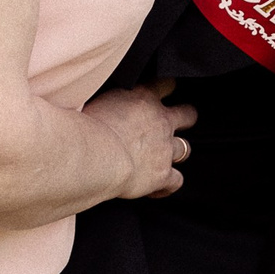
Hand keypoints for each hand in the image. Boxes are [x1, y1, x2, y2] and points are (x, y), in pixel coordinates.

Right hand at [84, 80, 194, 200]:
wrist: (95, 154)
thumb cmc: (87, 125)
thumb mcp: (95, 98)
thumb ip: (108, 98)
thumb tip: (96, 96)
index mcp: (143, 98)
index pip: (166, 84)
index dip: (166, 88)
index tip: (163, 91)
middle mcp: (160, 121)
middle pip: (187, 114)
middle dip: (185, 118)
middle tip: (175, 123)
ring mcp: (165, 149)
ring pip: (185, 149)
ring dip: (176, 152)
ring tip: (163, 157)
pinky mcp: (162, 175)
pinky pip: (176, 182)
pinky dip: (168, 185)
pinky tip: (157, 189)